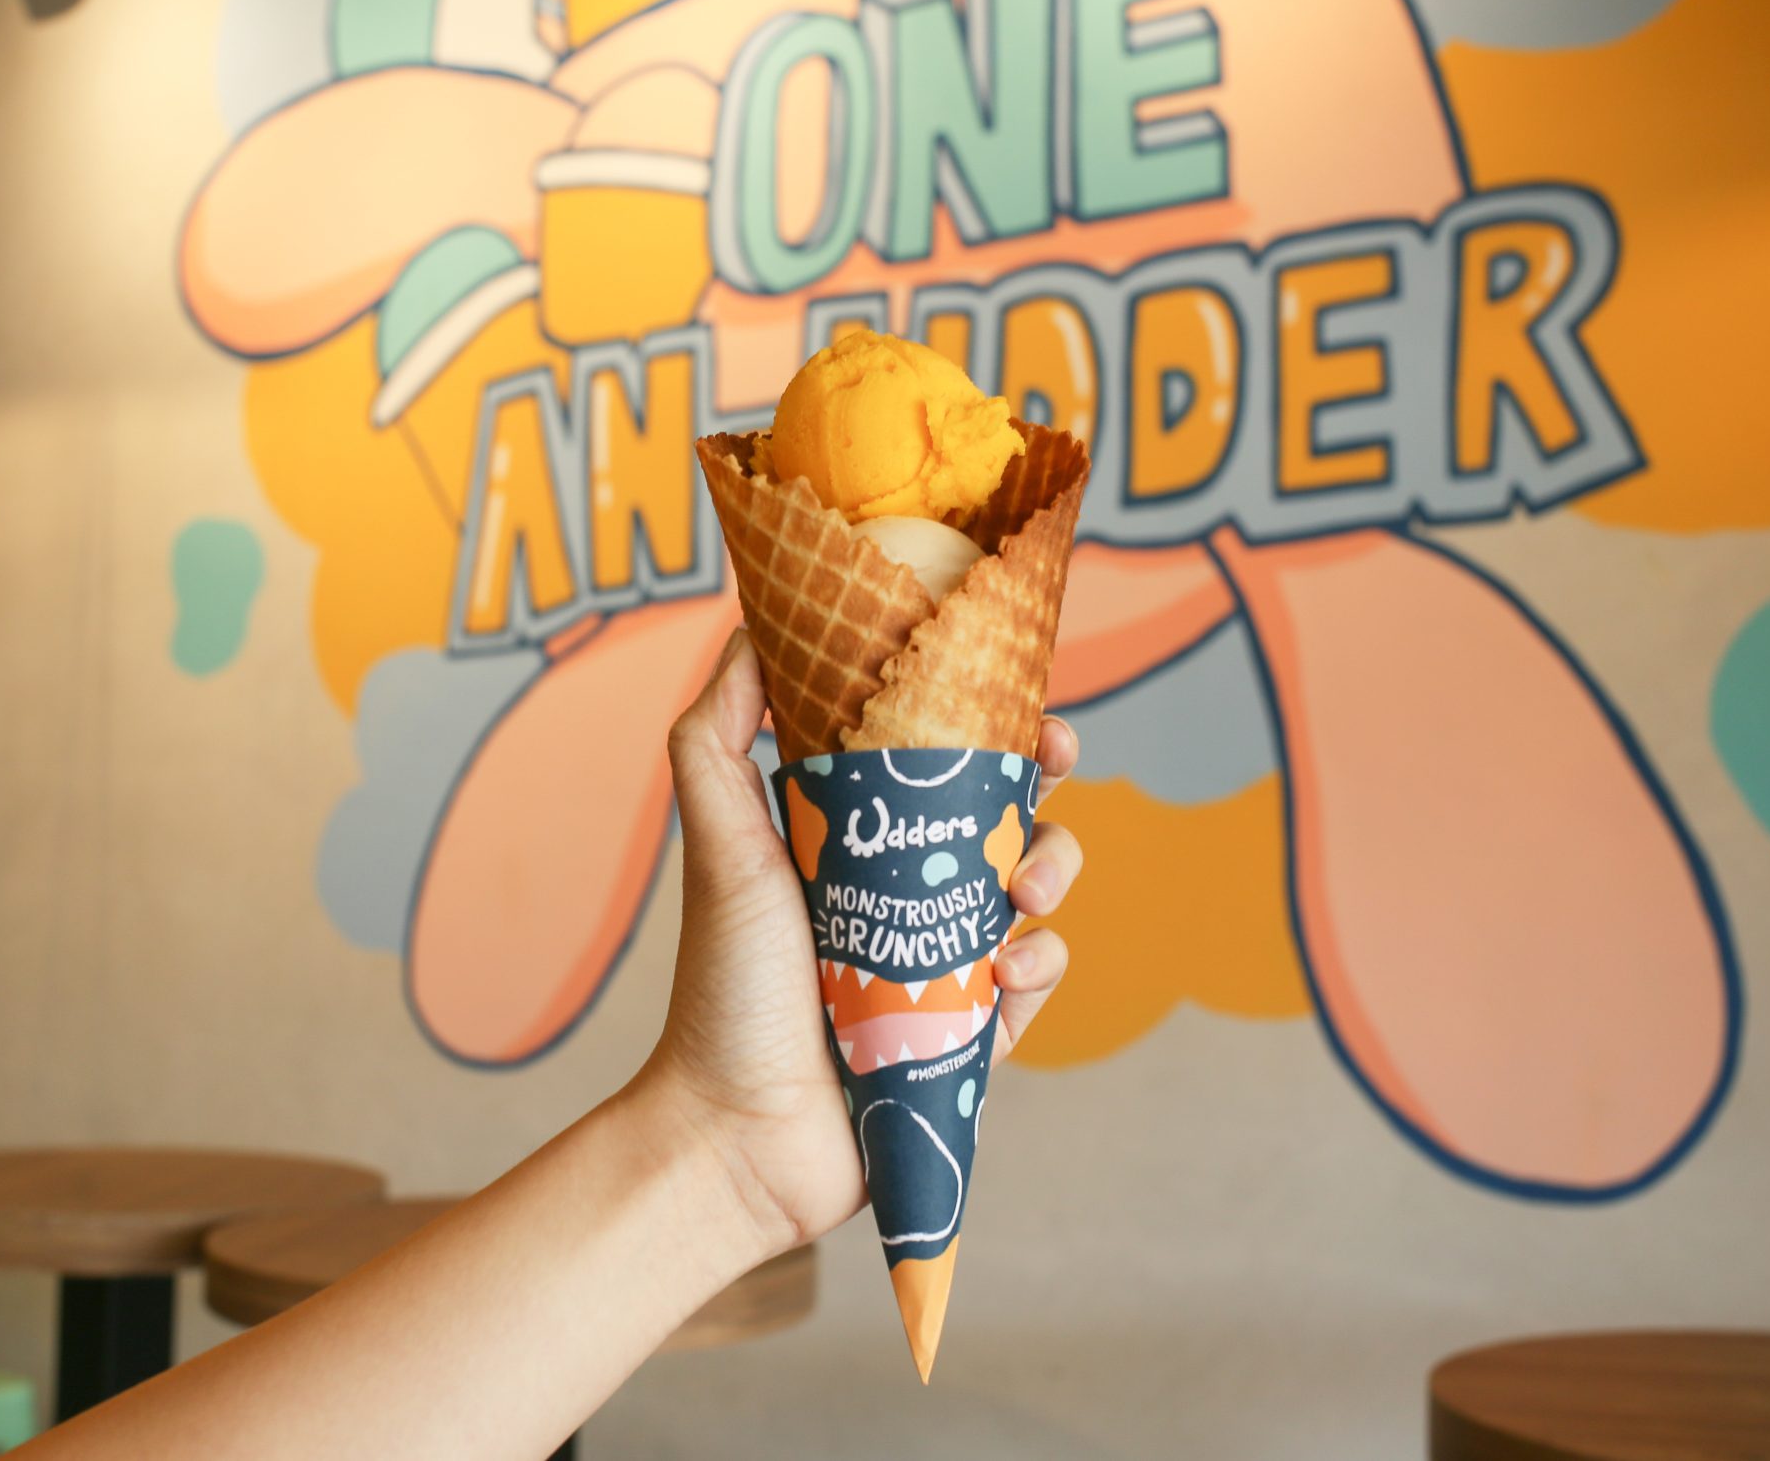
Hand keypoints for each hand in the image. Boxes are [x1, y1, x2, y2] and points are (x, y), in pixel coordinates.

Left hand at [636, 631, 1081, 1257]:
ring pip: (1038, 898)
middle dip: (1047, 793)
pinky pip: (1036, 985)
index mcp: (853, 842)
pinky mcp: (972, 1035)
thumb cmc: (722, 990)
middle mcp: (904, 896)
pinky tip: (1008, 975)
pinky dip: (1039, 971)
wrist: (740, 1134)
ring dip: (1054, 872)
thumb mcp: (719, 847)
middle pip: (1009, 820)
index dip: (994, 729)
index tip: (1027, 707)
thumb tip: (748, 634)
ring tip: (1024, 896)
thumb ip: (715, 739)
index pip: (939, 766)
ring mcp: (944, 965)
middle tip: (1054, 775)